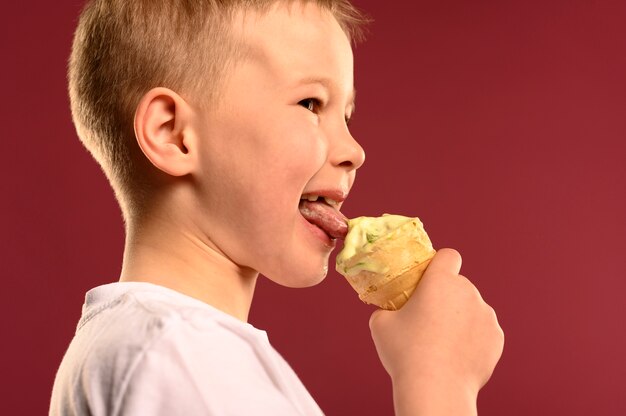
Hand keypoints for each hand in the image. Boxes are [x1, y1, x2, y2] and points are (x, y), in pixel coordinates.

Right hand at [369, 249, 503, 414]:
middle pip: (458, 285)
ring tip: (442, 344)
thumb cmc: (405, 353)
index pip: (448, 256)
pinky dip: (472, 339)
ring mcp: (486, 315)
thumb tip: (389, 312)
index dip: (439, 265)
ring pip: (471, 309)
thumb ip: (386, 309)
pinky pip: (482, 331)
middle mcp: (468, 292)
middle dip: (446, 297)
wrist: (436, 389)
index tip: (429, 280)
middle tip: (428, 320)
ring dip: (460, 318)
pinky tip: (456, 355)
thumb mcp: (380, 324)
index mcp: (440, 281)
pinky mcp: (496, 338)